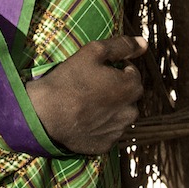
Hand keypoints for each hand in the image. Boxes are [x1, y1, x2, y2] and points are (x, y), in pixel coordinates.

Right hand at [26, 36, 146, 154]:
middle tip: (91, 86)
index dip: (115, 69)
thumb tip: (143, 42)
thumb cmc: (69, 80)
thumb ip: (122, 46)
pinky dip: (101, 125)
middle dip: (116, 89)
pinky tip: (85, 118)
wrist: (44, 114)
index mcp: (131, 87)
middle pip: (128, 95)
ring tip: (87, 103)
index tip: (97, 71)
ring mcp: (118, 130)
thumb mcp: (93, 52)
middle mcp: (130, 111)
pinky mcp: (106, 145)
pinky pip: (108, 131)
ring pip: (120, 114)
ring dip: (110, 108)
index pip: (132, 73)